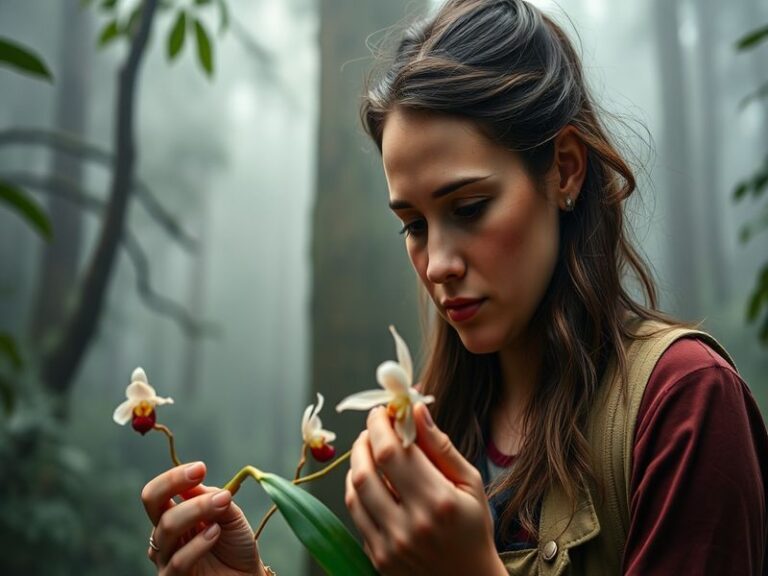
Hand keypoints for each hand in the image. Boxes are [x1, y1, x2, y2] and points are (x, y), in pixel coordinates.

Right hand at [141, 461, 263, 574]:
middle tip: (201, 475)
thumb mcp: (229, 513)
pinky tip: (215, 532)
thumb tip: (194, 481)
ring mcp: (165, 559)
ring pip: (167, 527)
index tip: (200, 469)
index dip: (174, 477)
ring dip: (196, 510)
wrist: (247, 575)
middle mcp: (163, 535)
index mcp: (172, 515)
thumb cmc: (235, 544)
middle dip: (174, 483)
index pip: (158, 492)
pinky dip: (198, 543)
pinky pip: (178, 560)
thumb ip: (212, 498)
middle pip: (152, 502)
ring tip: (222, 506)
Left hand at [344, 404, 506, 575]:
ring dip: (356, 462)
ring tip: (369, 449)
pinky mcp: (379, 558)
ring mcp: (391, 545)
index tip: (383, 412)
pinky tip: (369, 479)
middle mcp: (411, 524)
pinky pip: (355, 514)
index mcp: (439, 501)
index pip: (393, 452)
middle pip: (367, 470)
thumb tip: (417, 411)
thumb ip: (441, 446)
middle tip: (374, 427)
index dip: (381, 426)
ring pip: (355, 491)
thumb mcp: (471, 483)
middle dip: (364, 439)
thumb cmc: (473, 528)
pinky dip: (356, 489)